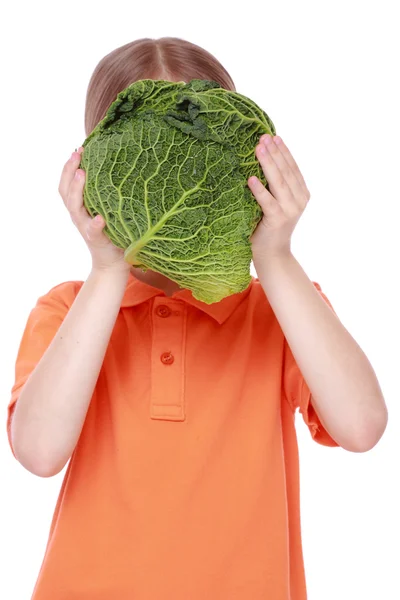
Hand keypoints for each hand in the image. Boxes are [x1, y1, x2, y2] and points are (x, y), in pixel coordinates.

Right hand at [58, 148, 130, 273]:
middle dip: (69, 171)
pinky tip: (99, 217)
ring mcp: (85, 227)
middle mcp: (78, 215)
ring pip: (74, 206)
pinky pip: (93, 230)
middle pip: (66, 191)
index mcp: (80, 207)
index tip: (78, 149)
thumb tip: (122, 167)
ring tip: (83, 174)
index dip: (69, 167)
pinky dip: (94, 223)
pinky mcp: (95, 239)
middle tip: (77, 154)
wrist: (113, 263)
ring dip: (77, 189)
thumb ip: (108, 194)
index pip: (67, 184)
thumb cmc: (113, 232)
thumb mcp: (107, 210)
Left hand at [248, 134, 309, 261]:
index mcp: (301, 193)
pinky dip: (259, 189)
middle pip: (286, 171)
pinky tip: (251, 178)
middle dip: (274, 152)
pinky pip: (267, 201)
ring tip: (258, 149)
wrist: (272, 254)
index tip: (274, 136)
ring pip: (278, 182)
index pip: (293, 167)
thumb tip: (260, 162)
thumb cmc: (268, 226)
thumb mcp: (276, 203)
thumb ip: (275, 187)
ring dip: (268, 163)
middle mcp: (299, 200)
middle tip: (263, 137)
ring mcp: (290, 210)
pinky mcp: (278, 219)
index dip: (284, 151)